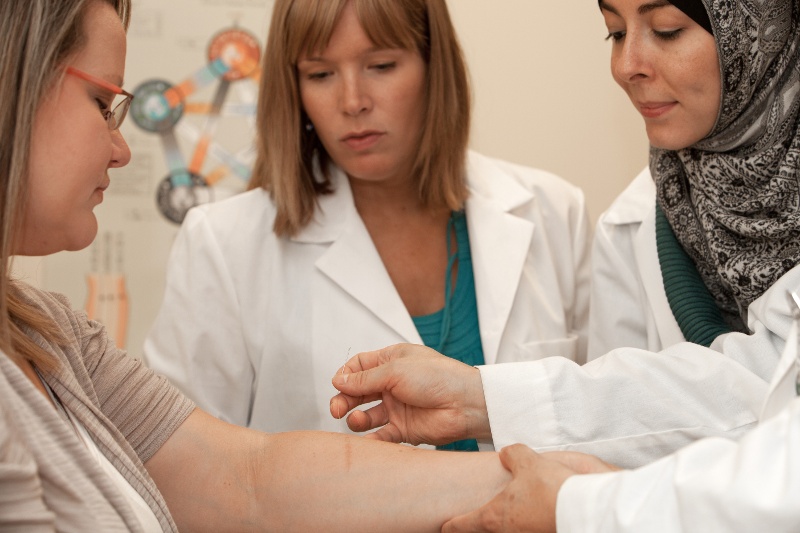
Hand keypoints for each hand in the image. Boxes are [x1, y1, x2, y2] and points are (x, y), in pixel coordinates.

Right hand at [330, 343, 490, 444]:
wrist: (465, 403)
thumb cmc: (438, 377)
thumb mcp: (395, 370)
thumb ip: (365, 378)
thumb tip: (339, 380)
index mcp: (393, 361)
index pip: (360, 366)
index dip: (346, 375)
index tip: (337, 384)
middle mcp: (393, 383)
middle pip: (358, 391)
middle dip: (344, 399)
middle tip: (336, 409)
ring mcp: (398, 407)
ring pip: (367, 414)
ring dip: (356, 418)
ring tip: (357, 420)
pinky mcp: (404, 429)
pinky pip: (381, 435)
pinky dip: (370, 439)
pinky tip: (365, 440)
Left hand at [442, 445, 618, 532]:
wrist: (585, 510)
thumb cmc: (551, 488)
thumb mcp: (526, 461)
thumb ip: (512, 455)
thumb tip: (508, 454)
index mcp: (494, 517)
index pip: (462, 525)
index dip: (450, 526)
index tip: (442, 526)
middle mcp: (509, 532)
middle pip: (485, 531)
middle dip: (479, 525)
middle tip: (473, 519)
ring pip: (510, 529)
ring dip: (508, 522)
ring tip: (511, 509)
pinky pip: (530, 528)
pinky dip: (528, 519)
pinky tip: (536, 508)